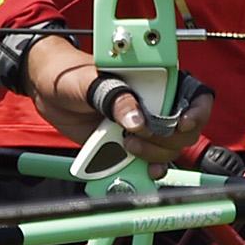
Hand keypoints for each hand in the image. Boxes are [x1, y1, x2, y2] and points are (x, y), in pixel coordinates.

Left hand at [27, 39, 208, 165]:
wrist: (47, 90)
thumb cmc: (71, 72)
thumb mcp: (93, 80)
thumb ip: (116, 97)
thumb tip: (137, 121)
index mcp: (155, 80)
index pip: (195, 95)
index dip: (197, 112)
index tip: (181, 124)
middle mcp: (155, 105)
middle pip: (185, 130)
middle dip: (168, 139)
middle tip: (138, 136)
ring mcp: (143, 127)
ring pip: (168, 150)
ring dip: (154, 156)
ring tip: (127, 146)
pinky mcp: (128, 145)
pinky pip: (147, 163)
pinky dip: (147, 170)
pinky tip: (142, 172)